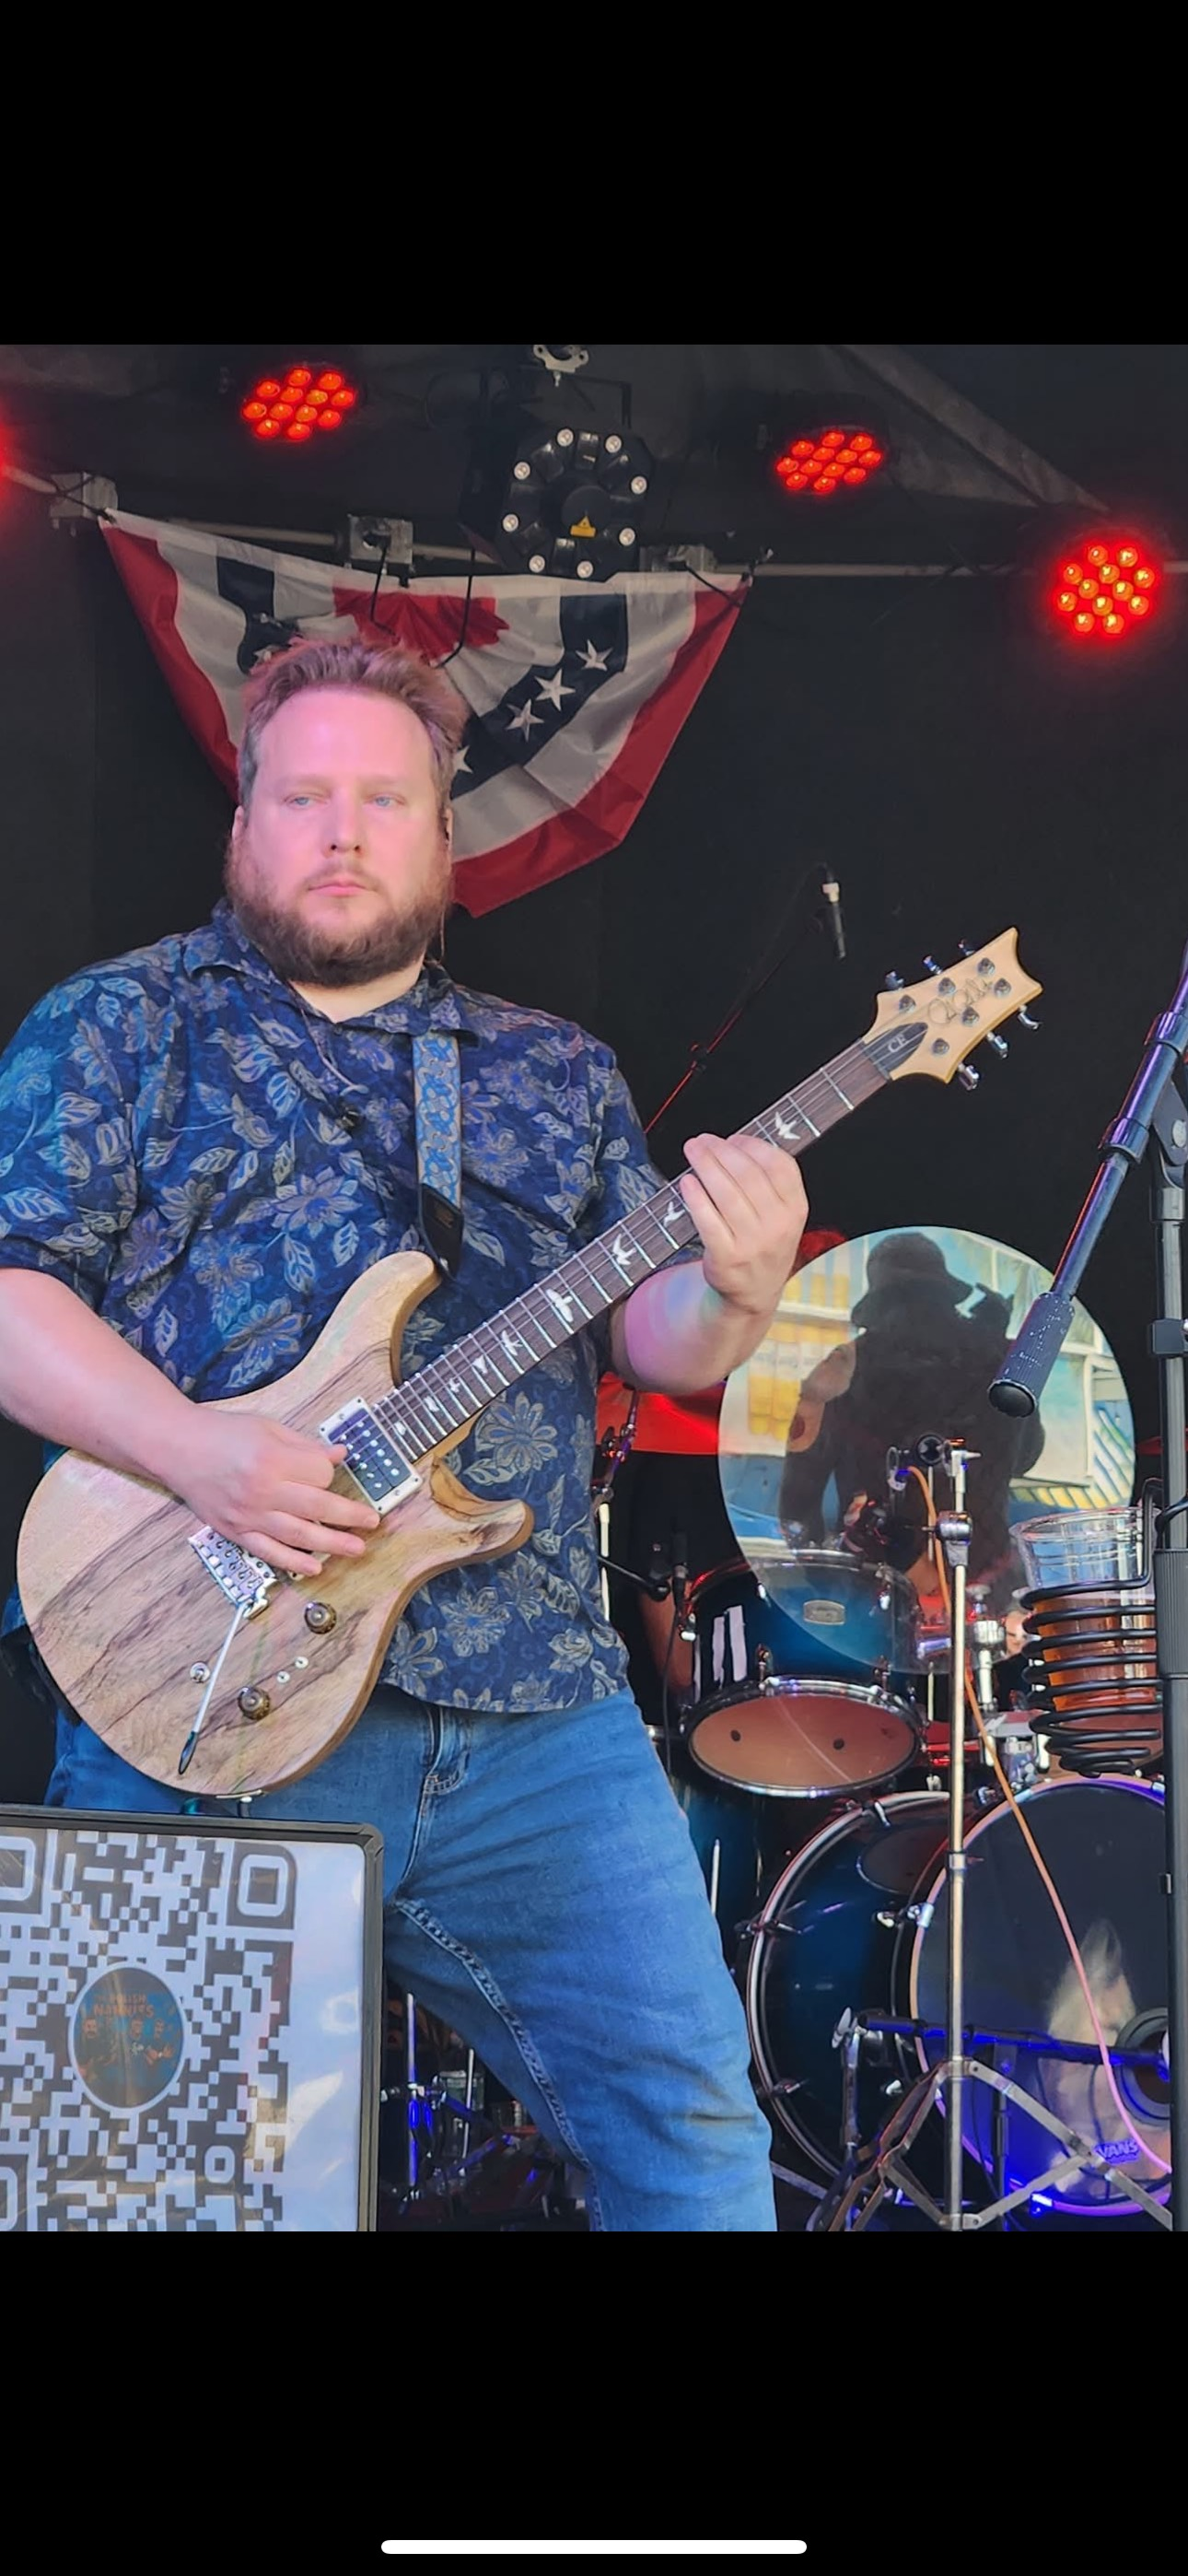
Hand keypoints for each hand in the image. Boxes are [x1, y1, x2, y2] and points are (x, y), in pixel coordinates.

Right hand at [174, 1409, 379, 1576]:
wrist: (177, 1448)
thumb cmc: (223, 1433)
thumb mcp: (268, 1427)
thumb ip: (305, 1445)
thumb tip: (340, 1456)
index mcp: (272, 1459)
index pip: (319, 1474)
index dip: (329, 1474)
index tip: (327, 1471)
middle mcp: (262, 1490)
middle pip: (316, 1508)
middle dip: (349, 1516)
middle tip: (371, 1522)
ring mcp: (248, 1515)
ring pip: (298, 1535)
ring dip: (331, 1544)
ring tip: (356, 1548)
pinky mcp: (235, 1531)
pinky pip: (268, 1552)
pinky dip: (293, 1562)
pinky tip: (315, 1567)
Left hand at [679, 1131, 807, 1321]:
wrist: (754, 1293)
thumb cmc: (764, 1243)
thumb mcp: (784, 1215)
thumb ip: (771, 1183)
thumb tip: (734, 1145)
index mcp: (796, 1209)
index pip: (779, 1165)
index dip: (752, 1145)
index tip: (732, 1138)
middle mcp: (779, 1225)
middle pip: (748, 1175)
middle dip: (721, 1150)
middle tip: (702, 1140)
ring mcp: (753, 1243)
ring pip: (726, 1193)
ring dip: (706, 1165)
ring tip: (693, 1151)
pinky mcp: (726, 1257)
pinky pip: (708, 1220)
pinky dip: (696, 1197)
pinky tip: (687, 1182)